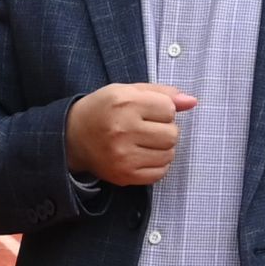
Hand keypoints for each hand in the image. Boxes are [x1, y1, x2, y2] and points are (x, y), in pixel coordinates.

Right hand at [67, 83, 195, 186]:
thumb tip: (192, 102)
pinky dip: (157, 164)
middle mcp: (123, 129)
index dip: (163, 110)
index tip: (149, 111)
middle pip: (172, 134)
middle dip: (165, 130)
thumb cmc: (103, 110)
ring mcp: (123, 155)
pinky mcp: (124, 175)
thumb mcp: (127, 91)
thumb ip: (162, 93)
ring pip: (169, 154)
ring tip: (144, 142)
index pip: (169, 109)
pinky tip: (143, 155)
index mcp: (124, 102)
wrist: (72, 137)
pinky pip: (160, 172)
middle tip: (147, 128)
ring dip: (162, 148)